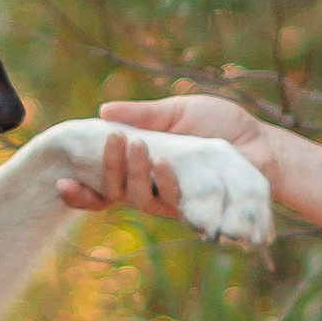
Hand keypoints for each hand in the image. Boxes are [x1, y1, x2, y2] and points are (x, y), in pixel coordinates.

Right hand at [57, 94, 280, 218]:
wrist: (261, 143)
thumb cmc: (220, 125)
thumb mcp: (178, 112)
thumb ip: (144, 115)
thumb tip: (103, 112)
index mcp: (141, 166)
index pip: (102, 185)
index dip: (79, 193)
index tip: (60, 184)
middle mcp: (151, 189)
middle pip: (115, 192)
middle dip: (108, 169)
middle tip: (112, 139)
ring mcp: (172, 201)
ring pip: (138, 199)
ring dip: (133, 173)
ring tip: (136, 144)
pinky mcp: (195, 209)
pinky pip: (171, 202)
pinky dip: (164, 182)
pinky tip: (163, 163)